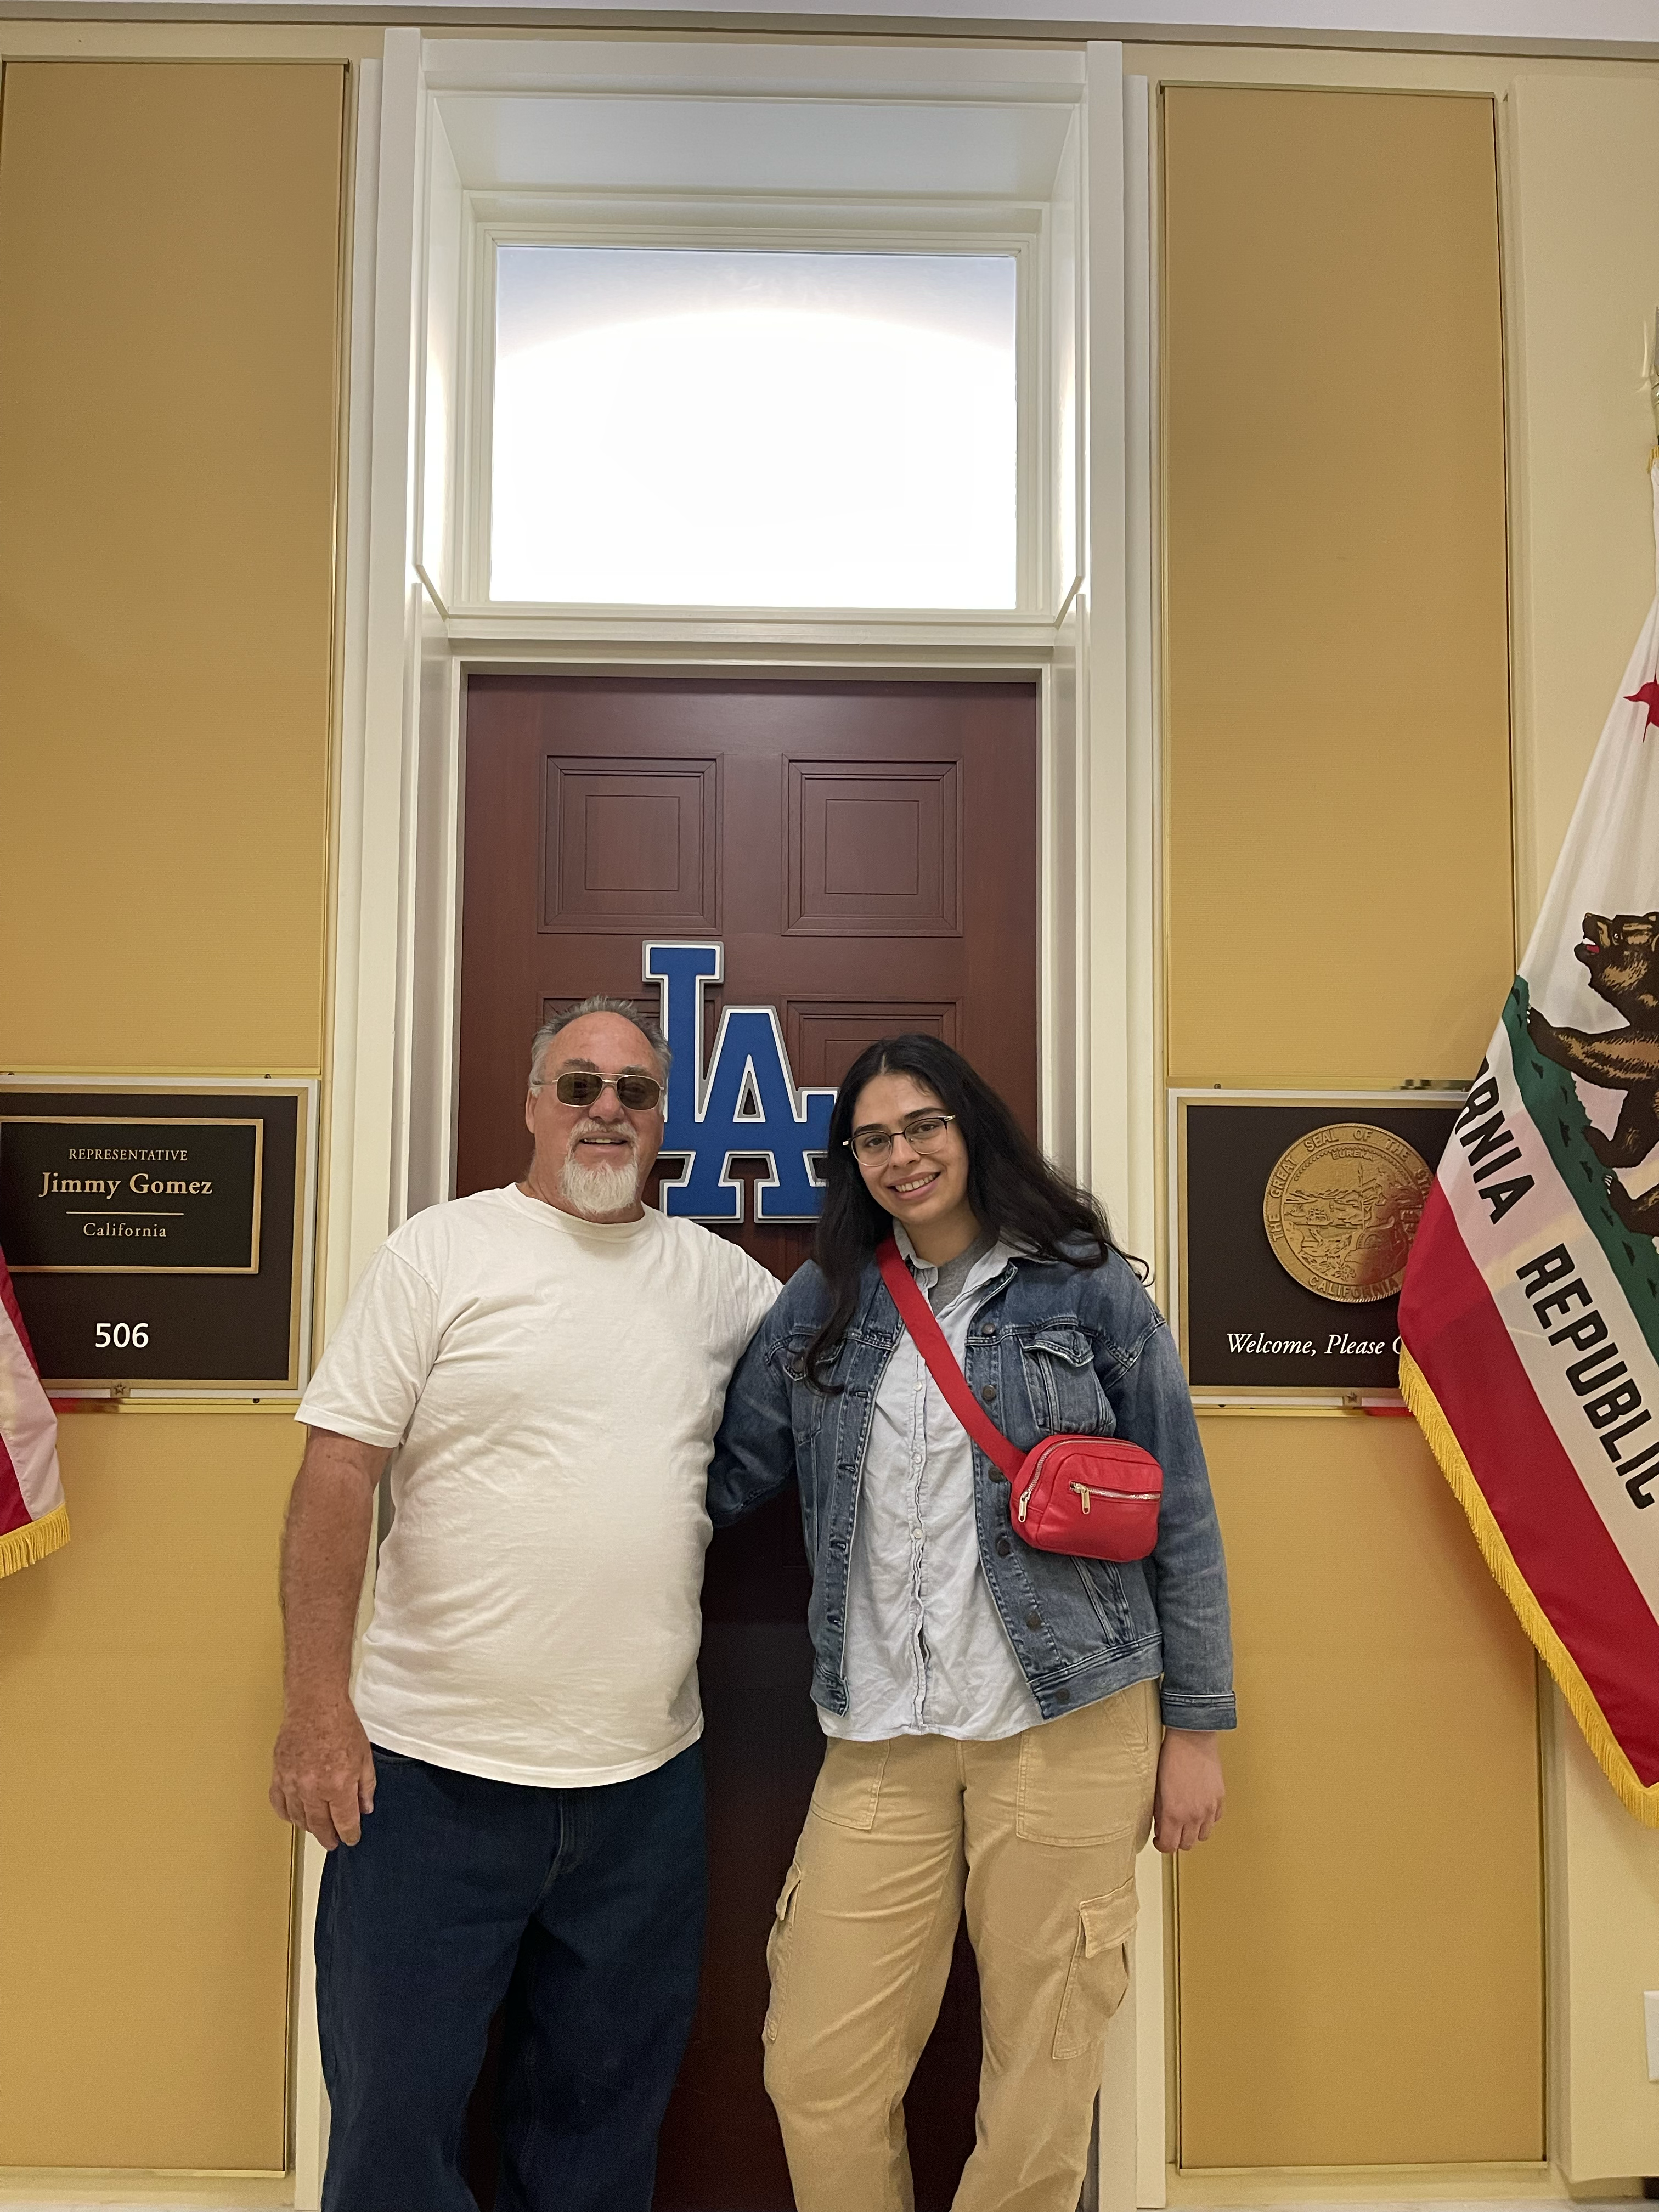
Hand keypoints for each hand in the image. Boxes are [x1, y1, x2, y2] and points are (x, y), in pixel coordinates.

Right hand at [270, 1696, 376, 1849]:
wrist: (315, 1704)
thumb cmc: (340, 1725)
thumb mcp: (364, 1757)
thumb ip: (366, 1786)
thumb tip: (364, 1808)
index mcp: (338, 1784)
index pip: (344, 1822)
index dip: (349, 1834)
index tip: (351, 1838)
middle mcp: (313, 1788)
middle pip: (319, 1825)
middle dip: (328, 1837)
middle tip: (332, 1842)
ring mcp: (292, 1782)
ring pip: (298, 1818)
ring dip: (309, 1827)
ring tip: (317, 1829)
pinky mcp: (278, 1774)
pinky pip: (279, 1804)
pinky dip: (287, 1814)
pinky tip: (295, 1815)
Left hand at [1153, 1728, 1223, 1851]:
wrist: (1192, 1739)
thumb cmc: (1172, 1758)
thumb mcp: (1158, 1788)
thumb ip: (1160, 1813)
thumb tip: (1162, 1827)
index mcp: (1174, 1813)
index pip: (1169, 1846)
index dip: (1162, 1846)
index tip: (1159, 1839)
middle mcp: (1194, 1815)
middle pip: (1187, 1844)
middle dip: (1177, 1840)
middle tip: (1171, 1830)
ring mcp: (1209, 1809)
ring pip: (1203, 1836)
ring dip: (1193, 1832)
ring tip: (1186, 1820)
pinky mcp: (1219, 1800)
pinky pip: (1215, 1820)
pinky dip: (1207, 1820)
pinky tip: (1199, 1810)